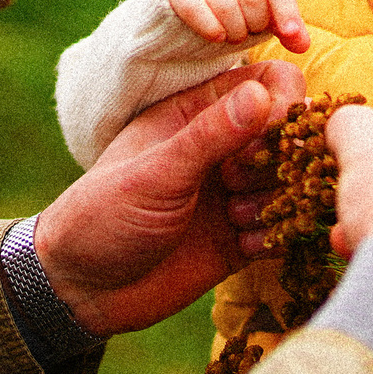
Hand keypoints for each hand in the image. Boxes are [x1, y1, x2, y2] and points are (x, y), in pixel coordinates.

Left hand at [33, 62, 306, 336]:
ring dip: (273, 201)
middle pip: (288, 135)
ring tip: (233, 218)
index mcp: (196, 112)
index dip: (280, 105)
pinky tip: (239, 247)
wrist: (82, 291)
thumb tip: (264, 93)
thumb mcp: (156, 172)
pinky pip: (283, 227)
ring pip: (290, 182)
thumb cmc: (103, 216)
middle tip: (235, 183)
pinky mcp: (241, 235)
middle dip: (277, 160)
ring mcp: (233, 191)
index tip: (263, 136)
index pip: (267, 82)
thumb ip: (211, 134)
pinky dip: (272, 236)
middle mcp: (221, 147)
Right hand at [166, 0, 309, 52]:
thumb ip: (287, 29)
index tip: (289, 35)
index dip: (285, 9)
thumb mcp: (266, 17)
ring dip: (234, 29)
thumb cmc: (238, 10)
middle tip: (250, 33)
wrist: (192, 8)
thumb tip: (302, 46)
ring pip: (225, 3)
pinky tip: (217, 37)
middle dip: (255, 22)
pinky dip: (210, 27)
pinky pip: (194, 8)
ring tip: (234, 36)